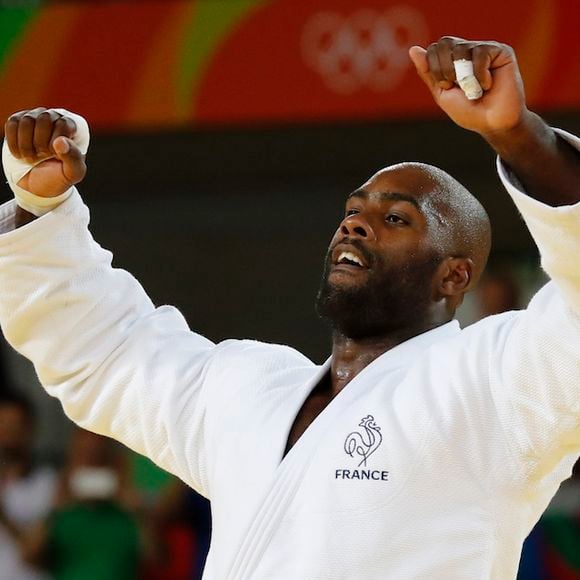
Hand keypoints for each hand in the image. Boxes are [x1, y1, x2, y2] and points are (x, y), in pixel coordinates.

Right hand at [4, 108, 86, 197]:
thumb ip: (74, 158)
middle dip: (41, 143)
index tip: (55, 156)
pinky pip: (12, 123)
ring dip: (27, 145)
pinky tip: (21, 154)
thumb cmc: (58, 177)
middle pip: (45, 118)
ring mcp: (36, 118)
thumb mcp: (72, 173)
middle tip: (42, 156)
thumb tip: (60, 141)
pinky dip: (14, 143)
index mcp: (73, 128)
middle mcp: (55, 118)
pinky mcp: (18, 122)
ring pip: (27, 120)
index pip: (64, 123)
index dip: (56, 142)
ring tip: (32, 158)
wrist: (37, 187)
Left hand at [409, 37, 528, 136]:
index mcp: (452, 60)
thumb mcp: (442, 93)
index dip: (434, 67)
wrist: (493, 124)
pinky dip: (479, 74)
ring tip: (473, 89)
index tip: (446, 86)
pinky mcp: (501, 51)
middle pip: (445, 43)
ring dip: (462, 75)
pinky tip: (487, 86)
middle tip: (454, 85)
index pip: (434, 48)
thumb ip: (428, 72)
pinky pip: (481, 53)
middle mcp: (468, 50)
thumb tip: (413, 49)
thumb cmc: (469, 111)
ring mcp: (484, 49)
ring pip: (461, 48)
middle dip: (444, 68)